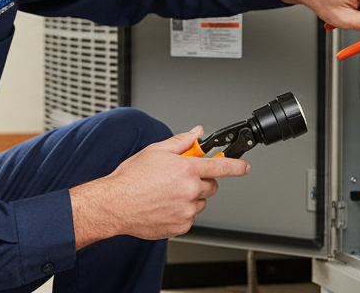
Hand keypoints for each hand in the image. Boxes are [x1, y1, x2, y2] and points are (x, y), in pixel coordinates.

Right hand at [68, 126, 250, 247]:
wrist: (115, 204)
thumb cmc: (131, 179)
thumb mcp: (155, 151)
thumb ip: (181, 141)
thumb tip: (196, 134)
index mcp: (186, 169)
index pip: (222, 167)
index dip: (237, 166)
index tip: (245, 167)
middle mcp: (190, 190)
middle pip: (212, 186)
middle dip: (202, 181)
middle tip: (183, 179)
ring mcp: (186, 210)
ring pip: (200, 203)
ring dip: (191, 197)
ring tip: (168, 193)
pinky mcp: (181, 225)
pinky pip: (189, 217)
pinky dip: (181, 212)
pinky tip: (164, 206)